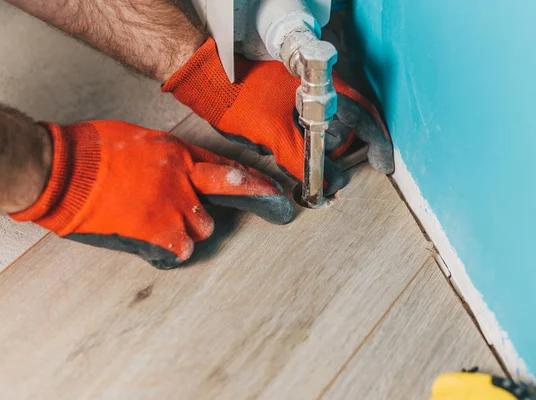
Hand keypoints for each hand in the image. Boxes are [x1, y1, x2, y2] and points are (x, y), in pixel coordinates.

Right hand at [11, 121, 292, 268]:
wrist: (60, 169)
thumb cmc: (89, 151)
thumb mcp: (135, 141)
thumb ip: (164, 158)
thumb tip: (171, 172)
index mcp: (177, 153)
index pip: (227, 168)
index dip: (251, 182)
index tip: (272, 192)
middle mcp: (183, 178)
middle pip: (221, 201)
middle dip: (206, 210)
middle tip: (185, 214)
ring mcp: (173, 205)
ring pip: (201, 230)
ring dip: (183, 231)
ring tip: (153, 225)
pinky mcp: (157, 232)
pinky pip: (179, 251)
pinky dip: (167, 251)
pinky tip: (147, 241)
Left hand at [162, 38, 393, 193]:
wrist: (207, 81)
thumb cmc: (239, 96)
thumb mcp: (273, 133)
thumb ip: (301, 160)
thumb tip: (325, 184)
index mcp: (323, 89)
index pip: (363, 117)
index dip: (376, 143)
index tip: (382, 165)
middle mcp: (316, 93)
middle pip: (341, 131)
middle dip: (332, 158)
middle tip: (324, 180)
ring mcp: (300, 102)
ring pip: (318, 136)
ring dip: (308, 156)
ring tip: (290, 164)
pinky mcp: (284, 110)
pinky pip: (298, 135)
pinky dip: (292, 150)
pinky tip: (272, 152)